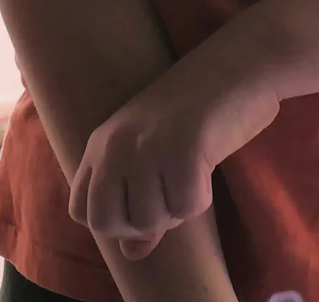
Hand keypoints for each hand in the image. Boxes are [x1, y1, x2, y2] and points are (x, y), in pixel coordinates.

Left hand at [69, 35, 282, 257]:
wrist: (238, 64)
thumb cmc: (200, 110)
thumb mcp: (155, 153)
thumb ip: (138, 201)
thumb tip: (132, 255)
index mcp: (101, 143)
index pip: (80, 211)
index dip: (113, 222)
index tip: (143, 204)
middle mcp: (115, 145)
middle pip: (107, 223)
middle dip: (141, 225)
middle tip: (169, 196)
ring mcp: (146, 146)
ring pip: (150, 220)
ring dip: (178, 209)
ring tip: (192, 172)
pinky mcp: (181, 149)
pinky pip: (187, 207)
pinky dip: (202, 197)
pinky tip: (207, 166)